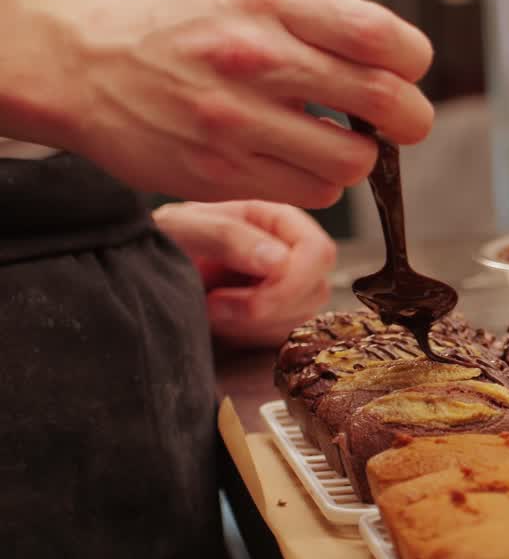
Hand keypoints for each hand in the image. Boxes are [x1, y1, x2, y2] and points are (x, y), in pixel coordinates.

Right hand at [32, 0, 434, 207]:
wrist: (87, 69)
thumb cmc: (188, 33)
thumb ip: (326, 24)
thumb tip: (405, 70)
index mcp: (269, 3)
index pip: (381, 37)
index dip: (413, 62)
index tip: (407, 72)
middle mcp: (254, 57)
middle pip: (383, 100)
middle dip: (410, 118)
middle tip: (403, 122)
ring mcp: (236, 120)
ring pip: (353, 160)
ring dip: (359, 157)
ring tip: (333, 141)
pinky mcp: (222, 172)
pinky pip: (316, 193)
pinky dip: (321, 182)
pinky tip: (295, 160)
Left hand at [154, 200, 336, 347]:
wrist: (139, 270)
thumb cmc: (162, 239)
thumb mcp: (184, 228)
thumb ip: (229, 236)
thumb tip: (279, 261)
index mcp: (278, 220)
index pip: (318, 252)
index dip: (292, 281)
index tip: (250, 297)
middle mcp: (291, 252)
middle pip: (316, 289)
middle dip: (268, 308)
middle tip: (216, 305)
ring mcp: (286, 287)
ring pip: (302, 318)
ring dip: (253, 325)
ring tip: (211, 310)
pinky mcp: (275, 317)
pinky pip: (283, 337)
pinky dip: (249, 337)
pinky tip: (219, 322)